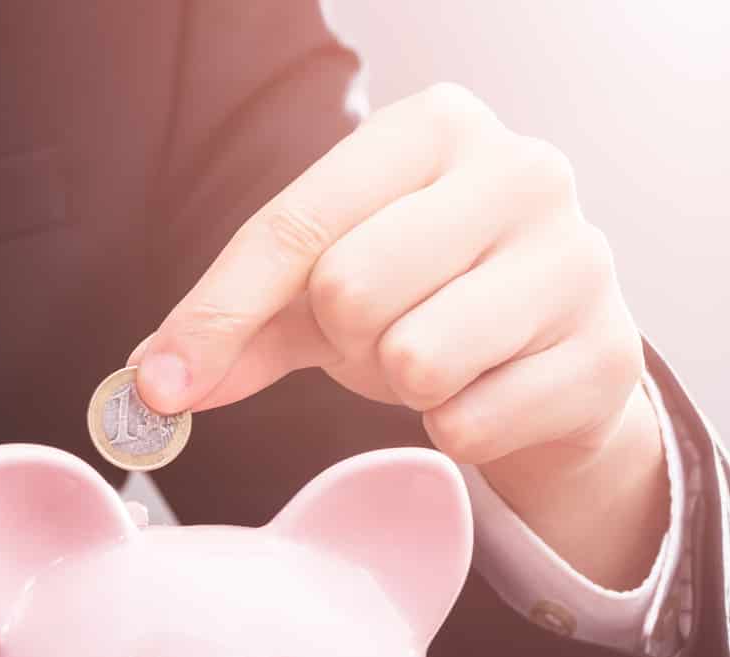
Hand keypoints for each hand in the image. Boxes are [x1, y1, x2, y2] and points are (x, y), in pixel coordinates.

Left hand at [132, 83, 665, 588]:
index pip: (292, 225)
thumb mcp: (320, 291)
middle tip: (379, 332)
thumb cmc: (427, 295)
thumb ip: (234, 325)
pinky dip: (454, 428)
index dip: (216, 313)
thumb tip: (150, 381)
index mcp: (434, 129)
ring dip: (400, 384)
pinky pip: (468, 425)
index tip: (161, 383)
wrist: (555, 356)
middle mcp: (521, 170)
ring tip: (435, 357)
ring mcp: (578, 259)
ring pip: (416, 359)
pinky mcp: (607, 357)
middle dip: (343, 337)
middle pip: (350, 288)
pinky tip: (487, 391)